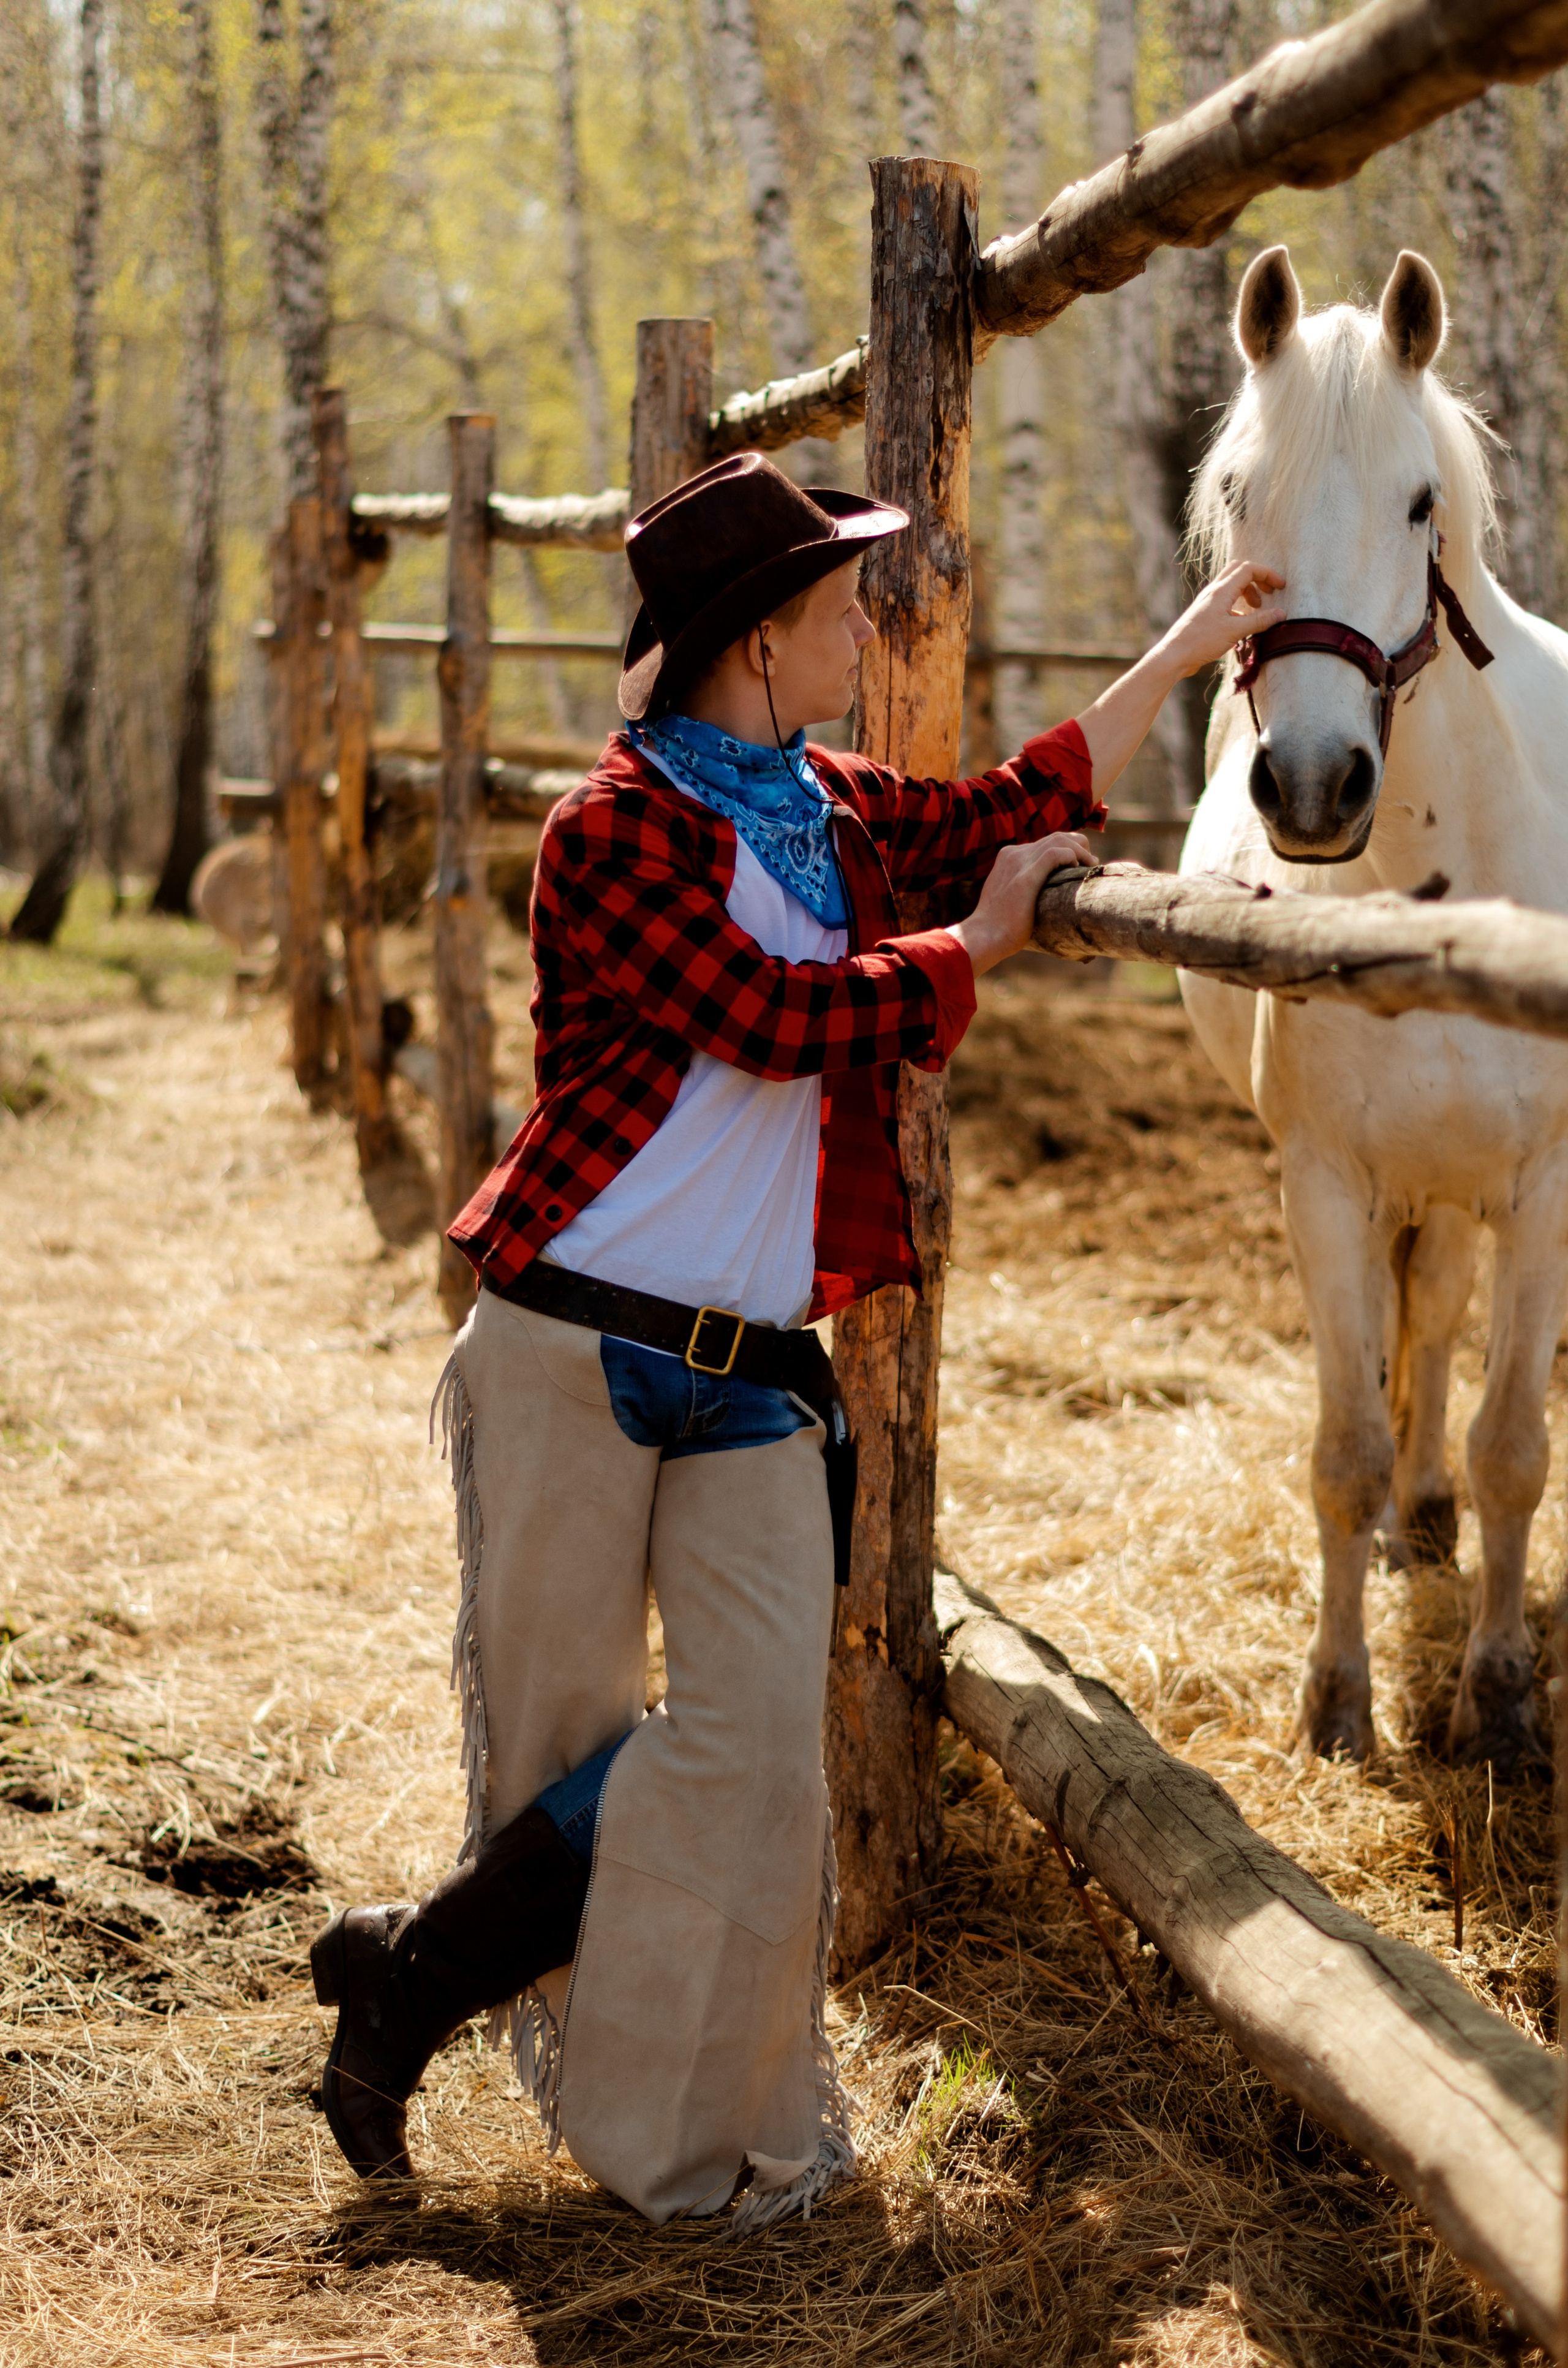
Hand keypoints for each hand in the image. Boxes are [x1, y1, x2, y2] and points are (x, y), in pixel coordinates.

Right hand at [949, 831, 1095, 978]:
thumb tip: (1044, 899)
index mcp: (1009, 857)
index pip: (1045, 843)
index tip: (1080, 864)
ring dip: (1081, 850)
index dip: (1068, 849)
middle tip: (1091, 863)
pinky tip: (1080, 868)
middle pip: (1056, 837)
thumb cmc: (1000, 927)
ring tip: (1092, 865)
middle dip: (1078, 845)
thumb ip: (1024, 890)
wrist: (985, 936)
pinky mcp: (1027, 875)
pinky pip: (1056, 853)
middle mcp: (1014, 854)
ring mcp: (1019, 862)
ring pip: (1059, 841)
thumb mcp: (1010, 899)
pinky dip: (1073, 856)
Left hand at [1159, 560, 1286, 678]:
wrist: (1174, 655)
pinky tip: (1243, 622)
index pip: (1248, 569)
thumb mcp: (1234, 631)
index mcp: (1222, 590)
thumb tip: (1281, 614)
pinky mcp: (1205, 614)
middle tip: (1270, 592)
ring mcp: (1208, 602)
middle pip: (1239, 571)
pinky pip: (1225, 601)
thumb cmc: (1201, 641)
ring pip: (1232, 586)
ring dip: (1248, 592)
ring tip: (1258, 608)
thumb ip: (1259, 621)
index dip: (1267, 574)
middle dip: (1258, 579)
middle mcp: (1214, 591)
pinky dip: (1238, 606)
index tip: (1280, 586)